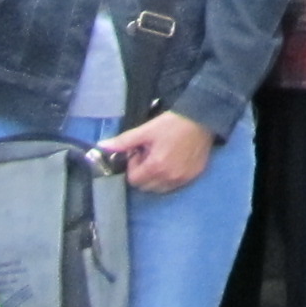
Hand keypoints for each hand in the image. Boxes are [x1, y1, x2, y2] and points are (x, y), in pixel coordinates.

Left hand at [101, 112, 215, 193]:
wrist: (202, 118)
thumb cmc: (173, 123)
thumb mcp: (146, 130)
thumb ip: (124, 141)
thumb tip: (102, 146)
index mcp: (156, 167)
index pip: (134, 180)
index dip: (133, 165)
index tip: (140, 151)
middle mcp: (170, 178)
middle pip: (145, 186)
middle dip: (143, 172)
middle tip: (150, 153)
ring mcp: (183, 179)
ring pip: (160, 188)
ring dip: (156, 177)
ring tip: (162, 157)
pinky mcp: (193, 176)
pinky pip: (175, 185)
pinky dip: (170, 177)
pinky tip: (174, 160)